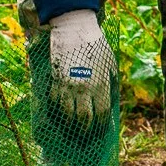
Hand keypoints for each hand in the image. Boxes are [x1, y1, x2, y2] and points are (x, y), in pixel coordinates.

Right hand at [46, 9, 113, 127]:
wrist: (73, 29)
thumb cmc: (96, 45)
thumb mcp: (110, 63)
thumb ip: (110, 82)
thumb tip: (111, 100)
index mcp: (100, 84)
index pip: (101, 114)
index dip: (101, 126)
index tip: (101, 130)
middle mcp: (83, 88)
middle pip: (84, 119)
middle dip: (86, 131)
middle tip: (86, 136)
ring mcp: (67, 86)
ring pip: (67, 115)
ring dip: (70, 125)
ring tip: (73, 130)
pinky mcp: (55, 81)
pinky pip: (55, 103)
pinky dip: (58, 111)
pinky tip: (62, 115)